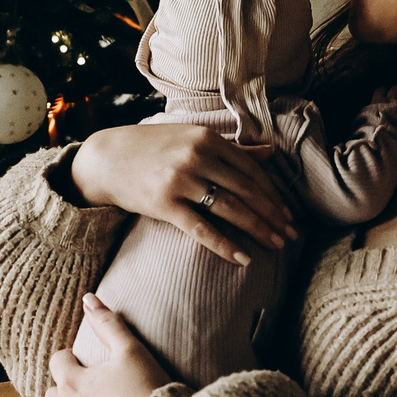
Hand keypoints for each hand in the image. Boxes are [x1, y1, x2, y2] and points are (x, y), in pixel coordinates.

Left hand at [47, 297, 172, 396]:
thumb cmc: (149, 389)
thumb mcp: (131, 350)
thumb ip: (107, 323)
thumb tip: (88, 298)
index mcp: (72, 380)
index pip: (57, 361)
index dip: (72, 360)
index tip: (89, 366)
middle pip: (51, 396)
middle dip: (65, 392)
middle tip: (91, 394)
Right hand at [68, 123, 295, 264]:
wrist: (106, 158)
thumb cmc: (152, 149)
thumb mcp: (192, 139)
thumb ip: (231, 148)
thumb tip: (270, 153)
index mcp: (207, 139)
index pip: (251, 171)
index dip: (273, 194)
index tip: (287, 214)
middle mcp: (197, 156)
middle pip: (246, 191)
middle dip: (273, 215)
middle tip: (290, 235)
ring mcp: (180, 180)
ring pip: (230, 209)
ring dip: (258, 230)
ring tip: (276, 246)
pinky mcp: (164, 204)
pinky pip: (201, 229)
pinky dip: (225, 245)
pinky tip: (243, 258)